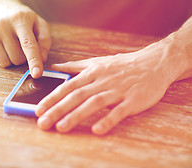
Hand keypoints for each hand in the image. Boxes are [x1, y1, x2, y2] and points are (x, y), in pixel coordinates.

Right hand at [0, 1, 50, 77]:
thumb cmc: (22, 19)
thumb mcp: (38, 23)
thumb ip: (44, 41)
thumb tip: (42, 59)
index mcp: (20, 19)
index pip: (28, 44)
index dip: (34, 60)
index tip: (37, 74)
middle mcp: (2, 24)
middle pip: (16, 58)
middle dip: (22, 58)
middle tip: (20, 45)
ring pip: (4, 62)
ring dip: (10, 59)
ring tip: (10, 45)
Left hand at [35, 43, 179, 134]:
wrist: (154, 63)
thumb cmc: (122, 65)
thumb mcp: (97, 62)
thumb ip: (74, 66)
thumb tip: (54, 67)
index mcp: (92, 72)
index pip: (68, 86)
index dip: (52, 98)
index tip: (38, 109)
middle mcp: (102, 80)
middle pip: (76, 95)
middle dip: (58, 109)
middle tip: (43, 122)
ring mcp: (117, 90)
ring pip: (94, 103)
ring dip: (77, 115)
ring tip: (61, 127)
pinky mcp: (133, 100)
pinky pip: (119, 111)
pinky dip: (108, 120)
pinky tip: (97, 130)